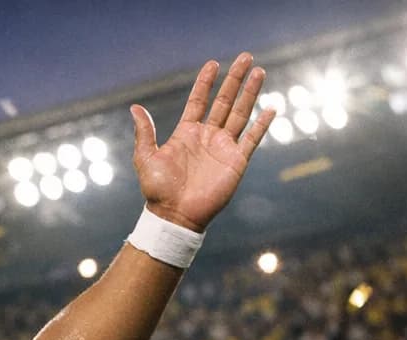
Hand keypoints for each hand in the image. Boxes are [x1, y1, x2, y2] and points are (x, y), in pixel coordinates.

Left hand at [131, 53, 275, 232]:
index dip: (205, 83)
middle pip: (225, 101)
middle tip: (245, 56)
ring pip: (241, 113)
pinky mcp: (236, 161)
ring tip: (259, 71)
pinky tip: (271, 108)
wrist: (174, 215)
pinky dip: (262, 124)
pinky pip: (252, 139)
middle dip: (235, 79)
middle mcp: (207, 136)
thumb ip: (144, 132)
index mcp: (186, 133)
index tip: (212, 64)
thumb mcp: (146, 157)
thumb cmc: (158, 189)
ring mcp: (223, 147)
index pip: (199, 101)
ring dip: (250, 93)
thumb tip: (135, 108)